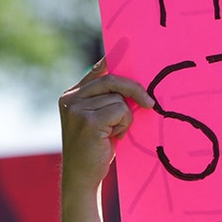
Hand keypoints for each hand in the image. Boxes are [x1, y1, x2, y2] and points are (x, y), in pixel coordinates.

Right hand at [58, 59, 152, 190]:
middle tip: (150, 103)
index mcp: (72, 96)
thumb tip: (135, 86)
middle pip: (112, 80)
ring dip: (126, 117)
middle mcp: (70, 98)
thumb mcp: (102, 120)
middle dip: (135, 89)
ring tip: (115, 132)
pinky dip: (124, 124)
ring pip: (119, 99)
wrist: (83, 176)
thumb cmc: (97, 148)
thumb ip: (109, 101)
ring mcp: (76, 108)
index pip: (96, 71)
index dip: (112, 60)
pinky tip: (114, 137)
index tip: (127, 46)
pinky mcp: (88, 120)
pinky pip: (121, 111)